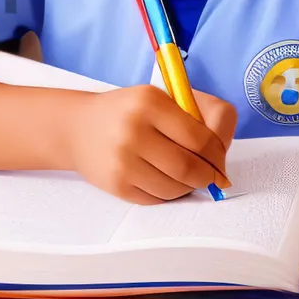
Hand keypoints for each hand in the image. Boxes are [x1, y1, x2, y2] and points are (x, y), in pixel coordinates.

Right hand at [68, 84, 233, 203]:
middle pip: (192, 168)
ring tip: (177, 173)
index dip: (218, 154)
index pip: (202, 139)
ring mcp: (123, 159)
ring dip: (187, 186)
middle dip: (207, 175)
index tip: (217, 159)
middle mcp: (133, 129)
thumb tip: (222, 165)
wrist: (75, 127)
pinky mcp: (117, 184)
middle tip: (208, 174)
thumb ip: (197, 119)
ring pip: (178, 188)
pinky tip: (155, 177)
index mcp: (149, 101)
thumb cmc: (127, 113)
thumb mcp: (157, 100)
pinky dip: (166, 193)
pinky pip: (159, 199)